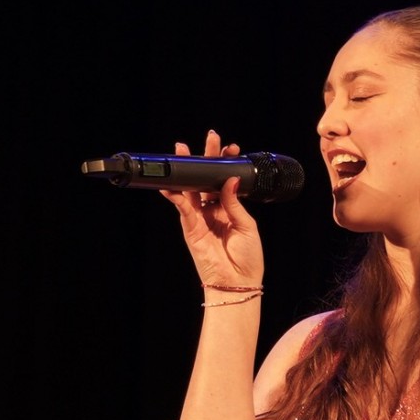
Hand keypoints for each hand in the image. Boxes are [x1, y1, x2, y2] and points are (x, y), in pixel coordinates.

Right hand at [160, 129, 264, 298]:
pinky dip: (176, 196)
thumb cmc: (247, 258)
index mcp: (230, 208)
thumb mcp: (247, 225)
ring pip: (191, 190)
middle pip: (206, 180)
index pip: (225, 181)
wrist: (238, 281)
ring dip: (186, 171)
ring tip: (182, 151)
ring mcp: (200, 219)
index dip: (225, 164)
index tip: (230, 148)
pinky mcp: (190, 229)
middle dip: (205, 159)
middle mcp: (213, 211)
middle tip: (209, 138)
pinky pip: (182, 209)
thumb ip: (235, 202)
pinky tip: (172, 185)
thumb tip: (230, 179)